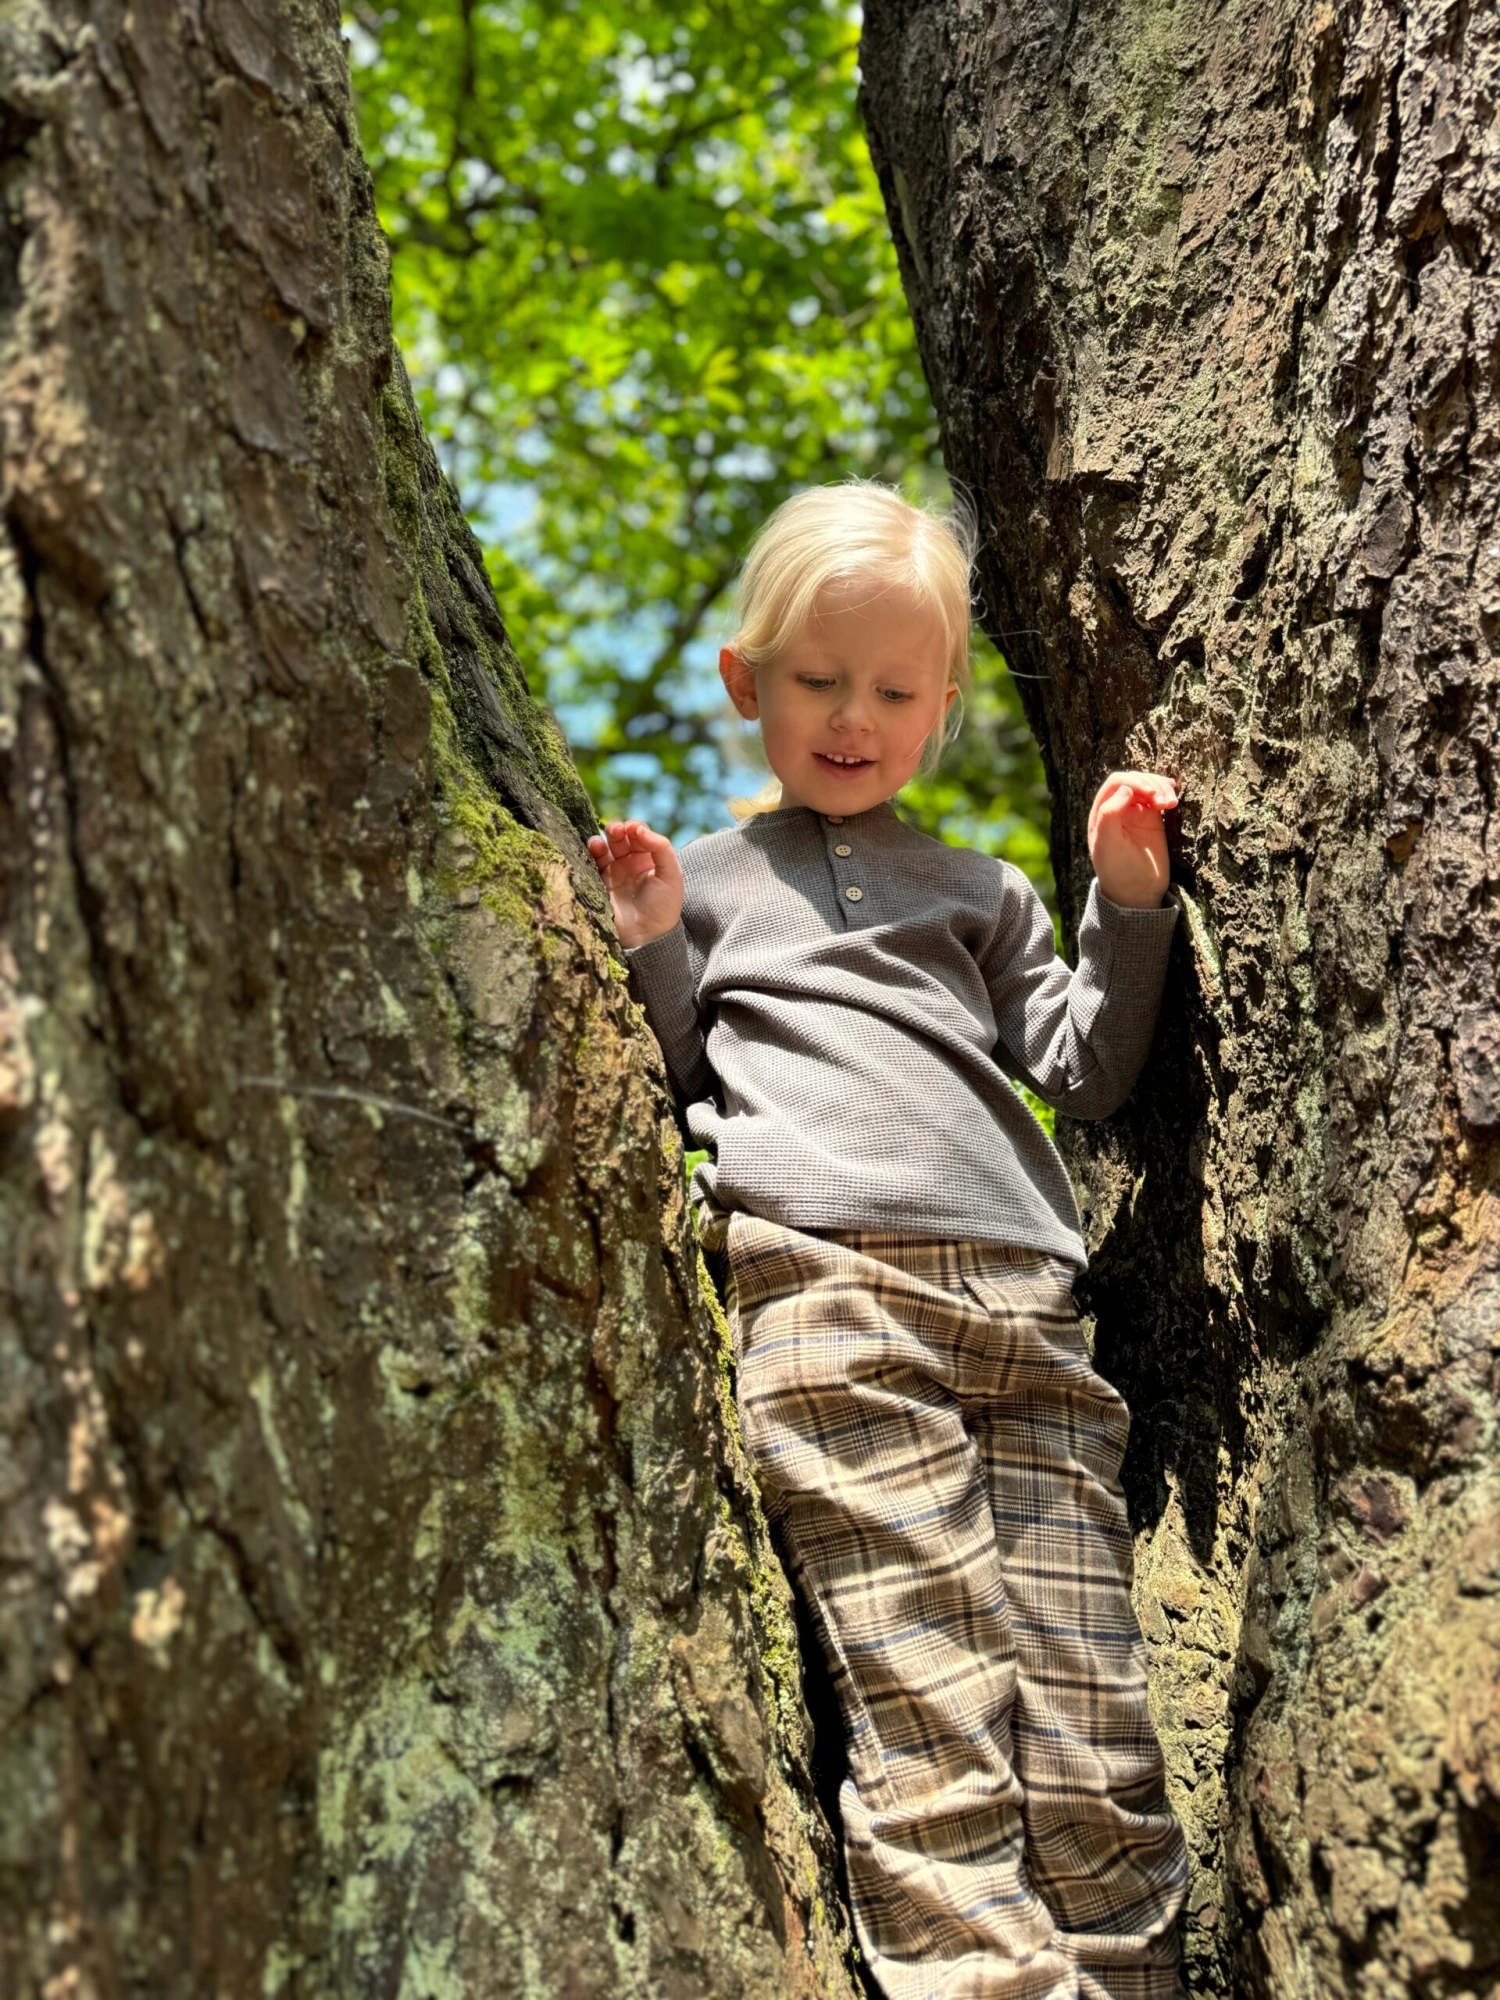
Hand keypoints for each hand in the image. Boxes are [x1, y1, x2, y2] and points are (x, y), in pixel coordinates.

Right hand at [587, 819, 683, 947]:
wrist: (644, 937)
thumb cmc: (662, 907)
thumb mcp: (672, 876)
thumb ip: (661, 848)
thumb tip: (639, 829)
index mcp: (650, 860)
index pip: (640, 835)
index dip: (635, 828)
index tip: (633, 829)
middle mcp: (631, 864)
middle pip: (621, 838)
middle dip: (617, 830)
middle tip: (616, 831)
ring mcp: (614, 873)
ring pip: (605, 847)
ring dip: (602, 839)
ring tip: (600, 841)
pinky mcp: (599, 882)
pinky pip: (593, 862)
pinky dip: (591, 851)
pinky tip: (593, 847)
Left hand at [1087, 770, 1178, 908]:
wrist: (1138, 893)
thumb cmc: (1118, 870)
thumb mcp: (1107, 845)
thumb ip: (1109, 815)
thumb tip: (1126, 788)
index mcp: (1101, 812)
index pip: (1116, 783)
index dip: (1134, 781)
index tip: (1150, 793)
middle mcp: (1118, 808)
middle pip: (1135, 780)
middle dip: (1151, 784)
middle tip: (1165, 801)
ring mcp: (1136, 812)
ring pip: (1149, 786)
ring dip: (1162, 788)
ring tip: (1171, 804)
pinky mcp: (1153, 819)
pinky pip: (1159, 797)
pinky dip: (1167, 795)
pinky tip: (1173, 802)